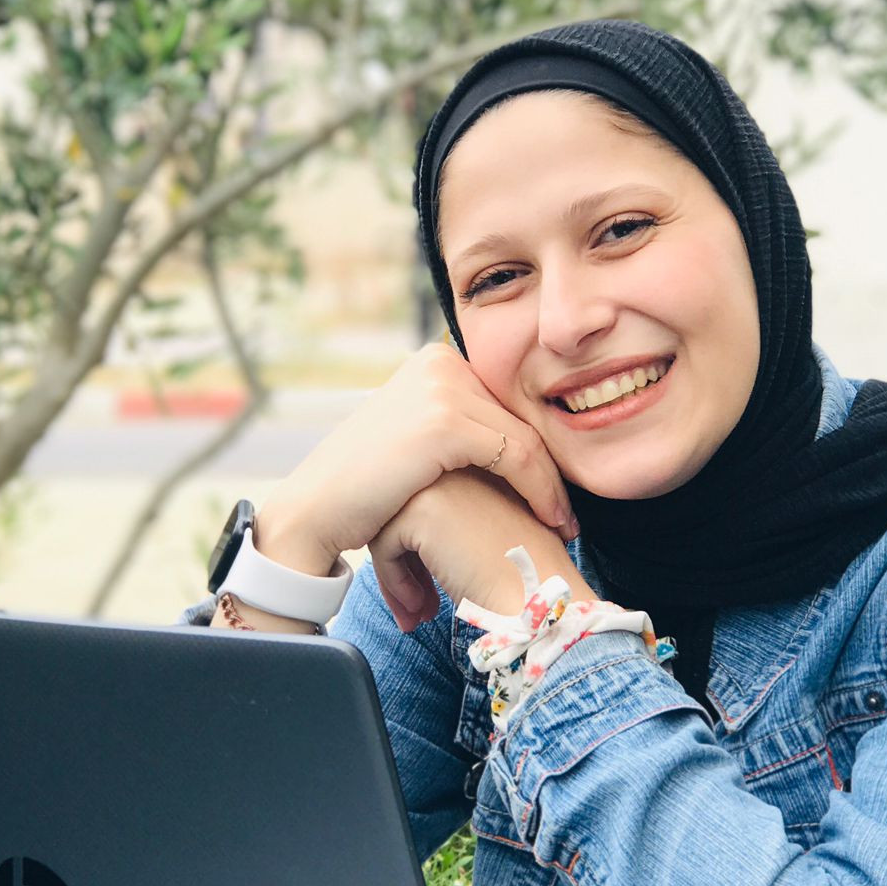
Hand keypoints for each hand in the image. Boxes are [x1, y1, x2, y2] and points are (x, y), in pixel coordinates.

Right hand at [257, 343, 577, 575]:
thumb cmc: (365, 489)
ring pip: (526, 437)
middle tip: (569, 513)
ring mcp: (441, 386)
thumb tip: (509, 449)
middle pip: (520, 416)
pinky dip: (541, 490)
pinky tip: (551, 520)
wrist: (317, 510)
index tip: (557, 494)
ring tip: (564, 524)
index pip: (506, 404)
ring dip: (552, 485)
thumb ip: (458, 431)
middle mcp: (440, 362)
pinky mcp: (445, 419)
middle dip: (549, 467)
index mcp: (435, 361)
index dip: (538, 450)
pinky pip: (517, 454)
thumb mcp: (416, 443)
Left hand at [368, 470, 597, 633]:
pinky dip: (395, 581)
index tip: (433, 589)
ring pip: (389, 525)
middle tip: (418, 604)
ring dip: (397, 576)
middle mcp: (459, 463)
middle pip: (405, 511)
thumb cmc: (529, 580)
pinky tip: (420, 609)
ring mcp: (440, 480)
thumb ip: (458, 528)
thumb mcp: (493, 538)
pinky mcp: (423, 507)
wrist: (541, 598)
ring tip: (416, 613)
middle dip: (407, 563)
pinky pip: (384, 544)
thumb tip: (412, 550)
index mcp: (480, 468)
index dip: (426, 550)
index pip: (430, 502)